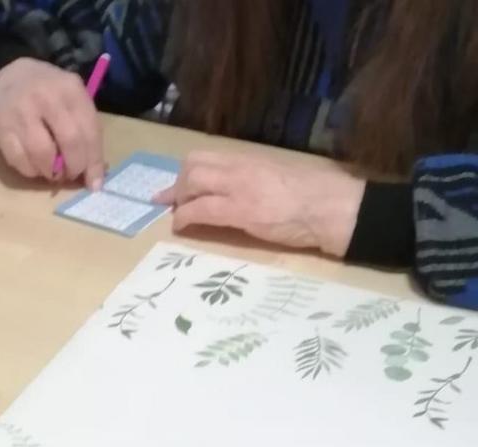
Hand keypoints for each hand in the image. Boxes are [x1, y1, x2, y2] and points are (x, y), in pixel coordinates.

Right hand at [0, 57, 104, 186]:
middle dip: (74, 167)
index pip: (89, 131)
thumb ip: (84, 127)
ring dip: (51, 172)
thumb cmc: (46, 91)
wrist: (4, 75)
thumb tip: (95, 171)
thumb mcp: (70, 96)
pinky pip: (20, 161)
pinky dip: (31, 171)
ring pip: (43, 156)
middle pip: (69, 143)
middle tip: (71, 175)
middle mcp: (46, 99)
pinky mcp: (1, 130)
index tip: (95, 184)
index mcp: (70, 89)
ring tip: (53, 171)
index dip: (94, 161)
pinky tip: (34, 165)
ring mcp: (21, 114)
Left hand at [156, 152, 364, 256]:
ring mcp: (239, 188)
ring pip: (192, 183)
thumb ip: (259, 178)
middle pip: (193, 165)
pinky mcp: (239, 211)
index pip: (209, 156)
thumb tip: (243, 188)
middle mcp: (242, 168)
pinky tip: (180, 226)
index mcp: (253, 159)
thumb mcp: (284, 176)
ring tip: (177, 214)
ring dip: (178, 200)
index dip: (187, 170)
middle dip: (178, 184)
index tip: (178, 184)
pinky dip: (183, 218)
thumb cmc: (320, 195)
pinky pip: (200, 211)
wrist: (335, 208)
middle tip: (172, 202)